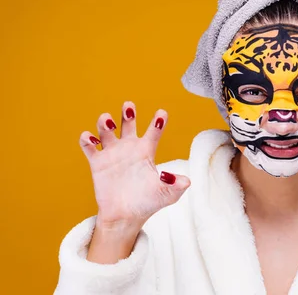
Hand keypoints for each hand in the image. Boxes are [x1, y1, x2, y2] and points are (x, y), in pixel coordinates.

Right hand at [80, 101, 190, 230]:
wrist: (125, 217)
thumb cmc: (148, 203)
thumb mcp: (167, 194)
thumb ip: (176, 185)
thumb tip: (185, 180)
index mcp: (146, 151)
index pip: (154, 131)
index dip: (158, 121)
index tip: (162, 113)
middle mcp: (129, 148)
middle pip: (128, 123)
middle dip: (128, 112)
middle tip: (129, 106)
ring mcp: (112, 153)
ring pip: (106, 129)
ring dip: (105, 122)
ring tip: (109, 123)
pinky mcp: (97, 163)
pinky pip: (89, 146)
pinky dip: (87, 139)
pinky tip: (91, 140)